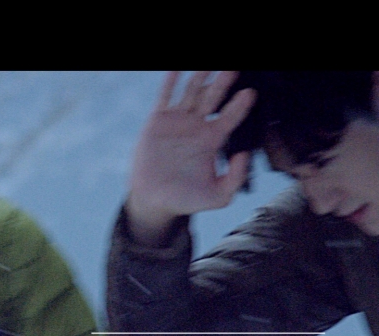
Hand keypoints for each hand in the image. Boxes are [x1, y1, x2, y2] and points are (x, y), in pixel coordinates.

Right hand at [127, 71, 256, 246]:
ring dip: (200, 76)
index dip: (240, 105)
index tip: (250, 93)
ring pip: (191, 93)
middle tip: (234, 68)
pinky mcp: (157, 122)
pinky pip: (164, 97)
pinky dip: (170, 82)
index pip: (231, 116)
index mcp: (212, 140)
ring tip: (208, 64)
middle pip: (213, 98)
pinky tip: (177, 69)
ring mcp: (177, 122)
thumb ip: (236, 177)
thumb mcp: (219, 195)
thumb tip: (244, 153)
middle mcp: (196, 126)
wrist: (154, 201)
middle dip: (224, 82)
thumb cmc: (186, 199)